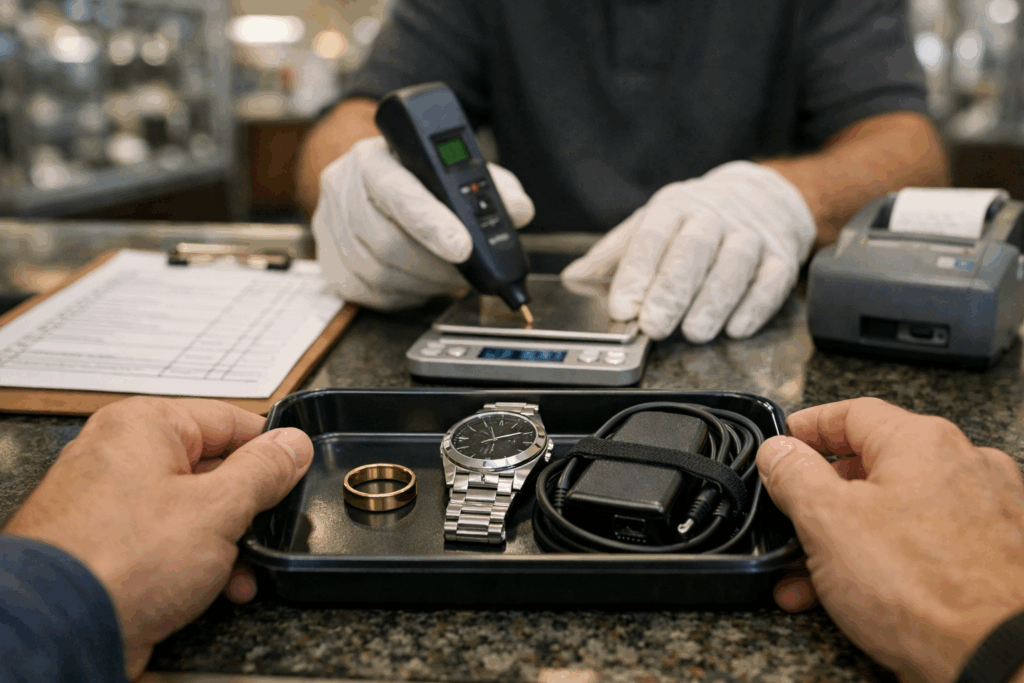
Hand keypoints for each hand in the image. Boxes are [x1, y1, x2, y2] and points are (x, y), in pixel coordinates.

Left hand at [2, 397, 312, 679]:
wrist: (59, 630)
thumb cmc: (120, 561)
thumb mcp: (219, 508)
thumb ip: (264, 470)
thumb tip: (292, 444)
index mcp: (144, 426)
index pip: (230, 419)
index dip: (271, 447)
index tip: (299, 469)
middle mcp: (121, 456)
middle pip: (212, 468)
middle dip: (249, 507)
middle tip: (272, 527)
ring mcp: (111, 502)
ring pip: (194, 510)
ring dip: (230, 543)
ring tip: (247, 570)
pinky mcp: (109, 545)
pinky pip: (169, 541)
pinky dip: (200, 561)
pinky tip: (222, 588)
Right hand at [312, 136, 534, 309]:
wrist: (371, 179)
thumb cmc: (417, 174)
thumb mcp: (457, 168)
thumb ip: (492, 186)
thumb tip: (517, 211)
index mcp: (376, 158)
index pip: (400, 192)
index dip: (432, 224)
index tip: (463, 247)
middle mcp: (344, 187)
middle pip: (387, 241)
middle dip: (435, 266)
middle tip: (465, 273)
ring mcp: (329, 225)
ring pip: (378, 272)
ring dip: (423, 284)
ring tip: (447, 278)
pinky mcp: (329, 261)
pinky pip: (367, 292)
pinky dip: (403, 295)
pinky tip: (421, 284)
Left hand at [562, 161, 814, 342]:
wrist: (764, 196)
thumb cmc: (697, 220)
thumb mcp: (650, 226)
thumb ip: (613, 256)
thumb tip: (575, 280)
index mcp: (674, 208)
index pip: (651, 237)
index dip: (635, 274)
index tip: (622, 307)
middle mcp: (714, 216)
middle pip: (693, 249)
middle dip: (672, 290)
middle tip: (655, 325)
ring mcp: (751, 234)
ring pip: (735, 264)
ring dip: (714, 301)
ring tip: (695, 333)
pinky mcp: (782, 255)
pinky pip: (772, 279)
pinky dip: (755, 306)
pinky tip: (736, 328)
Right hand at [756, 398, 1023, 682]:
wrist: (1002, 658)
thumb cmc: (926, 589)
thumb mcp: (827, 521)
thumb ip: (794, 475)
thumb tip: (778, 451)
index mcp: (923, 442)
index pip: (853, 413)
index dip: (808, 426)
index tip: (785, 442)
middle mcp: (965, 467)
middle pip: (875, 468)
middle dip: (822, 501)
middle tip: (791, 522)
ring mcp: (988, 512)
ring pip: (898, 514)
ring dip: (848, 541)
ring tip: (811, 580)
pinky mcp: (998, 556)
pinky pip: (928, 546)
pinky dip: (889, 563)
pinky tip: (859, 597)